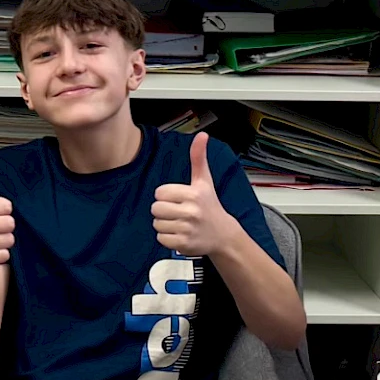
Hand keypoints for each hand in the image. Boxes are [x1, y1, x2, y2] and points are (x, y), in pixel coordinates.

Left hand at [151, 132, 239, 257]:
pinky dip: (167, 237)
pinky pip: (160, 238)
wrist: (223, 235)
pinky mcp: (183, 243)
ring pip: (157, 223)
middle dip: (163, 210)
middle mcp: (191, 211)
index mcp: (194, 194)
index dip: (166, 196)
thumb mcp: (205, 181)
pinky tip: (179, 233)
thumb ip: (199, 158)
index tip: (179, 199)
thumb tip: (202, 135)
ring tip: (179, 223)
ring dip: (165, 224)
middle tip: (178, 212)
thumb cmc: (210, 205)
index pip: (160, 193)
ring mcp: (187, 229)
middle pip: (156, 208)